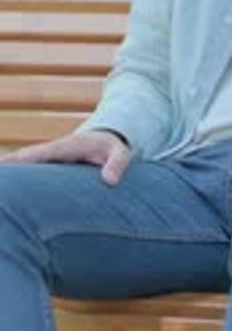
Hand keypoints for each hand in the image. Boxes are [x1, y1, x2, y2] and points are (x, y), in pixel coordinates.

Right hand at [0, 130, 130, 185]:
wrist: (109, 137)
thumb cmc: (113, 147)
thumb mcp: (121, 153)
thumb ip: (117, 164)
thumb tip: (109, 181)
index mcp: (68, 146)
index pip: (42, 153)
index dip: (24, 159)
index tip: (5, 164)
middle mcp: (53, 151)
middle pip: (24, 158)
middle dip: (7, 165)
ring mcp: (47, 158)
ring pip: (22, 164)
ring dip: (8, 172)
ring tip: (0, 192)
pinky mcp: (47, 166)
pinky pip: (27, 171)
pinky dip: (15, 175)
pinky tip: (6, 193)